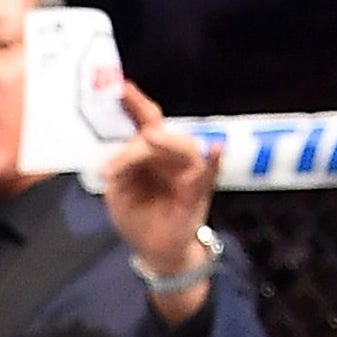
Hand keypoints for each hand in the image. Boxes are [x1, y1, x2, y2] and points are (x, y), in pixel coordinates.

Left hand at [100, 82, 220, 314]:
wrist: (153, 249)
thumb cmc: (136, 215)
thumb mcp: (117, 192)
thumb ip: (120, 169)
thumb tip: (121, 152)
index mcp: (147, 153)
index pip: (143, 122)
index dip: (135, 104)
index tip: (122, 86)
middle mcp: (168, 156)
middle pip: (159, 132)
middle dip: (145, 126)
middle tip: (133, 123)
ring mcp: (186, 171)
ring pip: (181, 147)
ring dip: (166, 143)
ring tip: (150, 138)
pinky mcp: (198, 190)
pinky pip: (209, 172)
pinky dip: (214, 160)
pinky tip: (218, 148)